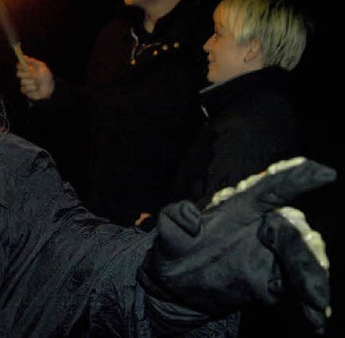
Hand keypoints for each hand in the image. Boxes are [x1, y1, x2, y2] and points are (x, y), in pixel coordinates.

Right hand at [15, 55, 54, 99]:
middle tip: (34, 76)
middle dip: (27, 75)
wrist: (50, 89)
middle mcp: (25, 75)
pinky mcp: (25, 91)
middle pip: (18, 73)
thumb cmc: (46, 77)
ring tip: (38, 84)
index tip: (24, 67)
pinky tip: (35, 89)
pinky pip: (23, 89)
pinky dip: (31, 89)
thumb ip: (32, 62)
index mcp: (28, 68)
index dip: (20, 66)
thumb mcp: (41, 67)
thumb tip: (24, 56)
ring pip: (23, 82)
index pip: (19, 66)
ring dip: (32, 83)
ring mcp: (25, 83)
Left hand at [138, 157, 335, 334]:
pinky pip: (295, 287)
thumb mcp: (167, 229)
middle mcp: (262, 227)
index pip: (272, 189)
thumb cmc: (176, 247)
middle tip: (307, 278)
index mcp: (241, 207)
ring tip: (315, 304)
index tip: (324, 172)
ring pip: (300, 262)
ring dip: (311, 280)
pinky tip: (314, 319)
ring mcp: (270, 254)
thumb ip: (174, 216)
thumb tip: (192, 220)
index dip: (297, 178)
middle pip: (291, 234)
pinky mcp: (273, 279)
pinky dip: (308, 303)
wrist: (176, 283)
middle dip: (303, 254)